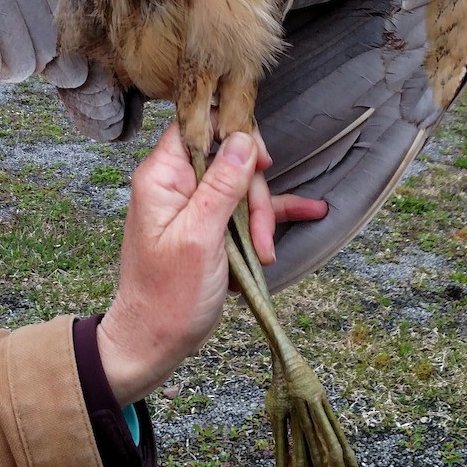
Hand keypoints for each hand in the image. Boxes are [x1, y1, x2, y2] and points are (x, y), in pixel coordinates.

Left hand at [97, 124, 326, 405]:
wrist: (154, 341)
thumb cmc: (167, 295)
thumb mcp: (198, 238)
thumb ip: (220, 186)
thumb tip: (242, 138)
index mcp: (162, 176)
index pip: (199, 126)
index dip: (233, 135)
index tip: (260, 162)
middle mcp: (177, 184)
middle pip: (230, 158)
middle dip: (252, 194)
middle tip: (257, 234)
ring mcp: (197, 205)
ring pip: (243, 186)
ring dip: (261, 218)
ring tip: (264, 254)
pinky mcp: (213, 227)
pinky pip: (248, 210)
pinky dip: (273, 216)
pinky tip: (311, 210)